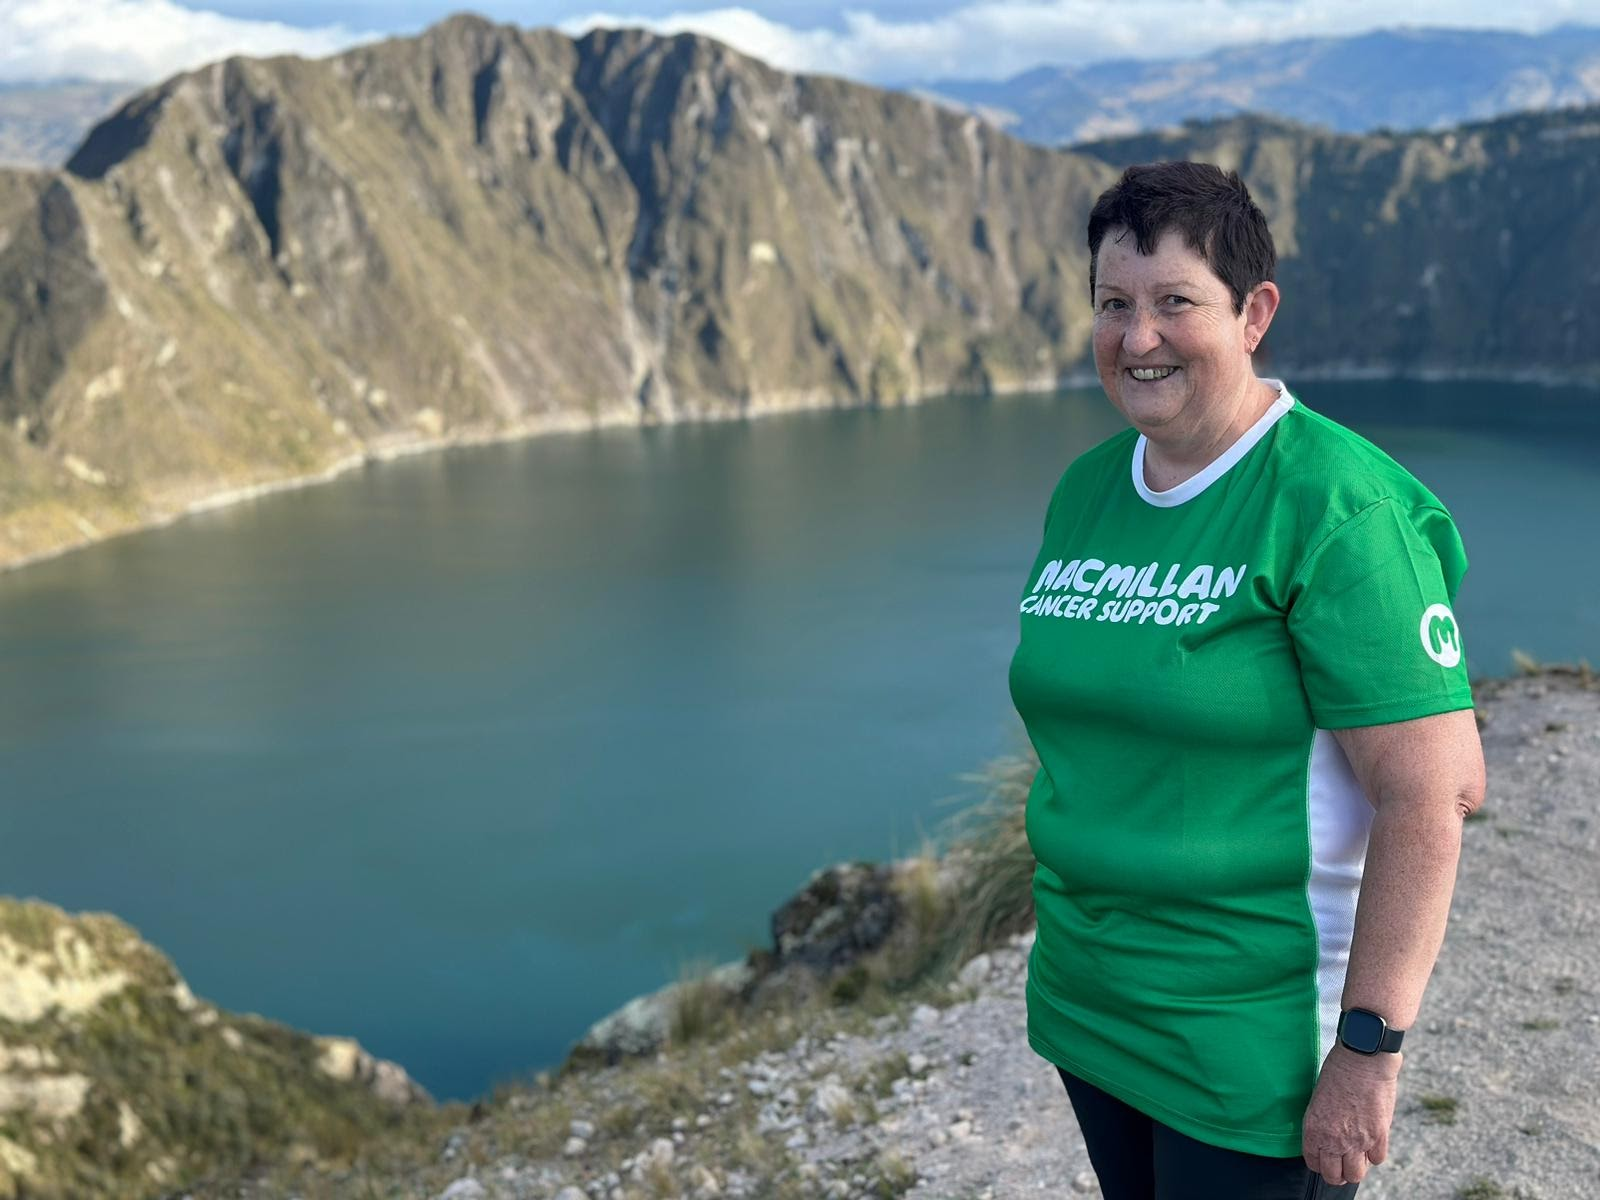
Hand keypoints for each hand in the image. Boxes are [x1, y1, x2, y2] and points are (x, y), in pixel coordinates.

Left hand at [1301, 1044, 1400, 1184]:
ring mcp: (1357, 1140)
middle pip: (1334, 1175)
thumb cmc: (1337, 1071)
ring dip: (1355, 1168)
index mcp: (1313, 1129)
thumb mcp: (1318, 1098)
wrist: (1362, 1059)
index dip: (1319, 1163)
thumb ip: (1322, 1122)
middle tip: (1341, 1163)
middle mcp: (1333, 1139)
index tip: (1324, 1158)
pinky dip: (1374, 1155)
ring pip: (1355, 1174)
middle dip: (1336, 1173)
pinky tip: (1371, 1143)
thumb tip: (1328, 1136)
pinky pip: (1377, 1159)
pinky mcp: (1379, 1136)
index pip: (1313, 1162)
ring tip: (1356, 1158)